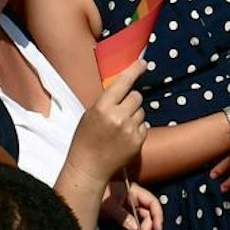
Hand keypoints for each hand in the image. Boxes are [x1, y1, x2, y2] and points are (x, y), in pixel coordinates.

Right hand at [66, 60, 148, 183]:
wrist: (89, 166)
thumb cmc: (85, 138)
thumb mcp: (90, 113)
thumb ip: (107, 101)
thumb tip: (124, 88)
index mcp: (102, 107)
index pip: (123, 83)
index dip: (134, 71)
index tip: (143, 63)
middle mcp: (118, 117)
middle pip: (136, 96)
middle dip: (131, 100)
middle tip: (121, 109)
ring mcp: (130, 130)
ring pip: (141, 111)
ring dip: (134, 115)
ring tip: (120, 127)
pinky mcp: (138, 141)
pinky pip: (144, 125)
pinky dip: (137, 128)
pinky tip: (124, 137)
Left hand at [101, 179, 163, 229]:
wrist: (84, 192)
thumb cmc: (98, 194)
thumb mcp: (109, 205)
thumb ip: (123, 216)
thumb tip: (135, 229)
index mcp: (135, 192)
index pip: (153, 203)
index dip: (158, 216)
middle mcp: (135, 200)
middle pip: (149, 216)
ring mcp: (131, 208)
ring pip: (143, 222)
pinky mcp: (126, 216)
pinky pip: (135, 225)